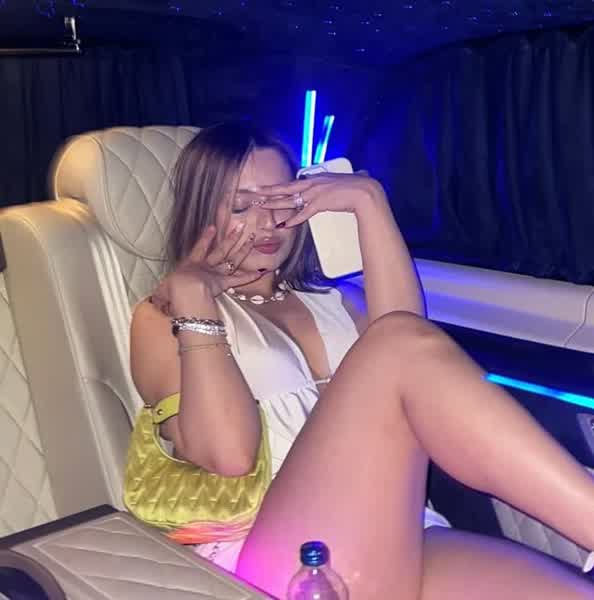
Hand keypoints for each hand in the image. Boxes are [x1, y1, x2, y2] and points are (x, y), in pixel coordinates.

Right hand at [150, 224, 264, 314]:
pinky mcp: (223, 284)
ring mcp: (216, 274)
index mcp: (189, 265)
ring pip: (232, 260)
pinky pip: (238, 280)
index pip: (199, 248)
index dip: (205, 238)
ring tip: (252, 239)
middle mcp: (205, 266)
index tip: (212, 227)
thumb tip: (156, 302)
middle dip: (231, 238)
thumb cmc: (171, 291)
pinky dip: (249, 276)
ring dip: (243, 250)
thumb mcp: (162, 293)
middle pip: (221, 249)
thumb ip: (161, 297)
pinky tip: (260, 272)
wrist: (184, 292)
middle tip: (241, 227)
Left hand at [251, 171, 385, 227]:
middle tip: (254, 193)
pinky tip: (284, 225)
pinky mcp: (320, 203)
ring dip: (275, 204)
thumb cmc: (360, 186)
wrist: (366, 192)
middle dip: (268, 191)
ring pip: (290, 200)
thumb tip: (359, 174)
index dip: (279, 187)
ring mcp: (315, 193)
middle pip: (285, 188)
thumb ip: (347, 179)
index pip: (293, 183)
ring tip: (261, 206)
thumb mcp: (349, 179)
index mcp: (317, 178)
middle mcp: (313, 183)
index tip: (267, 189)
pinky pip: (303, 213)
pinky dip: (294, 220)